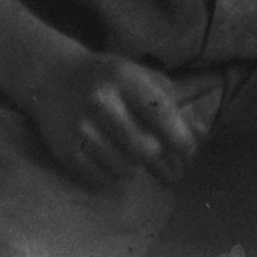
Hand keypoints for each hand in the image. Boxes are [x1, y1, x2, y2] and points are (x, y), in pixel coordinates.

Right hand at [28, 50, 202, 187]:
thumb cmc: (109, 78)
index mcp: (126, 78)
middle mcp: (102, 101)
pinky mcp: (66, 150)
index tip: (187, 150)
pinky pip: (103, 179)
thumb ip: (175, 101)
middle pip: (147, 151)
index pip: (163, 116)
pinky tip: (108, 155)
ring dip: (134, 166)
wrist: (52, 76)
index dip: (182, 139)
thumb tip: (203, 133)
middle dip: (158, 159)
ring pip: (126, 169)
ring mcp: (81, 127)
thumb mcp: (141, 77)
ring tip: (127, 150)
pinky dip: (112, 174)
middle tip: (162, 160)